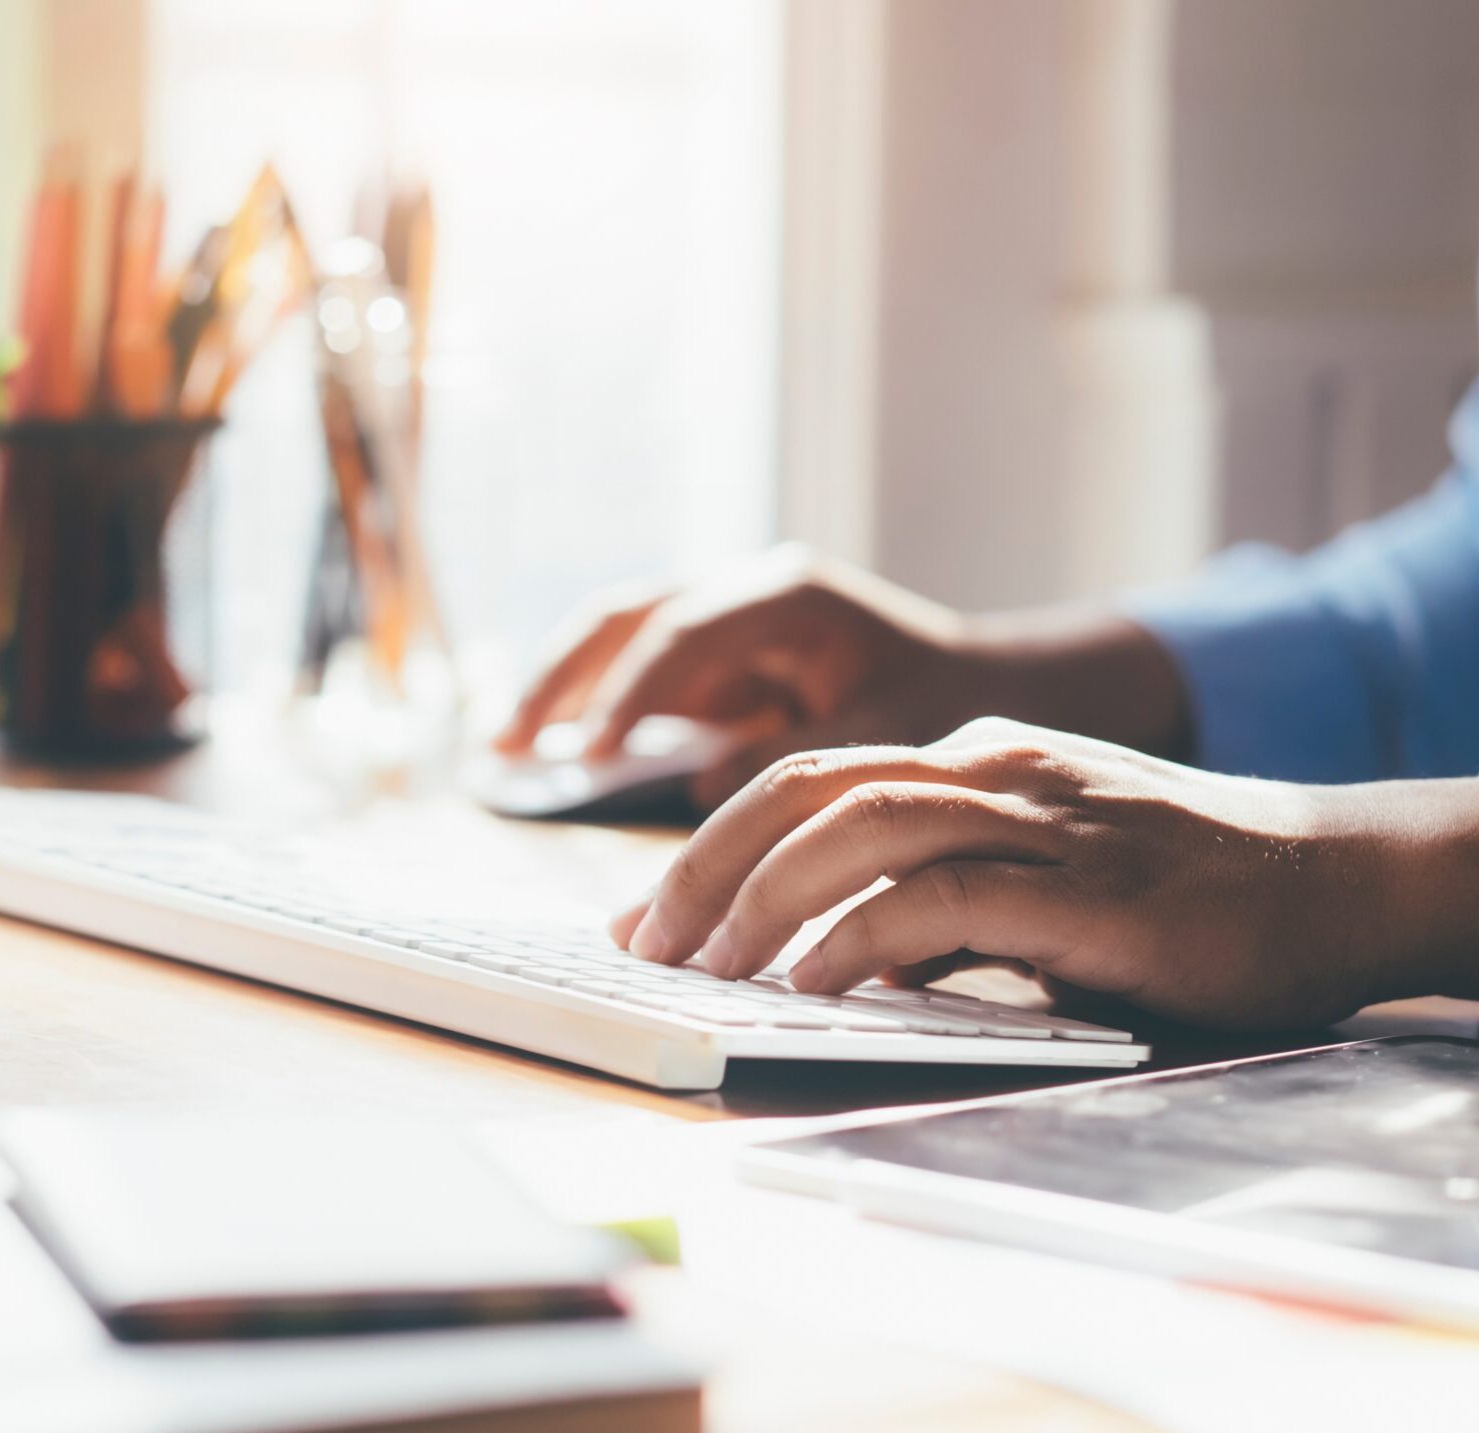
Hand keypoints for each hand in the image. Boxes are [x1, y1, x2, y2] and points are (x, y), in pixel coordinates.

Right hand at [494, 547, 982, 801]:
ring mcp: (720, 626)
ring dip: (559, 692)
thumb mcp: (881, 740)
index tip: (588, 755)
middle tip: (509, 746)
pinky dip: (591, 715)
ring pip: (614, 643)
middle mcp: (742, 596)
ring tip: (504, 753)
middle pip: (625, 619)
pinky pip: (634, 681)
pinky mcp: (712, 666)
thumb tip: (704, 790)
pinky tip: (550, 759)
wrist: (973, 687)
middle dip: (561, 679)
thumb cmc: (938, 707)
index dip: (629, 692)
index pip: (684, 633)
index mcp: (786, 596)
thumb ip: (797, 762)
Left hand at [611, 719, 1478, 1030]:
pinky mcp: (1085, 882)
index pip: (812, 782)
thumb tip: (844, 964)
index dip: (715, 844)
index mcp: (978, 765)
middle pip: (807, 790)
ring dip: (760, 900)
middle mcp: (996, 770)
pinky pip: (940, 899)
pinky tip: (808, 985)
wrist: (1344, 883)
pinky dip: (857, 938)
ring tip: (699, 966)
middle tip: (640, 942)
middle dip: (705, 865)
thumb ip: (948, 913)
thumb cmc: (1196, 903)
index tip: (652, 916)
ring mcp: (1042, 816)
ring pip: (858, 827)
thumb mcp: (1046, 894)